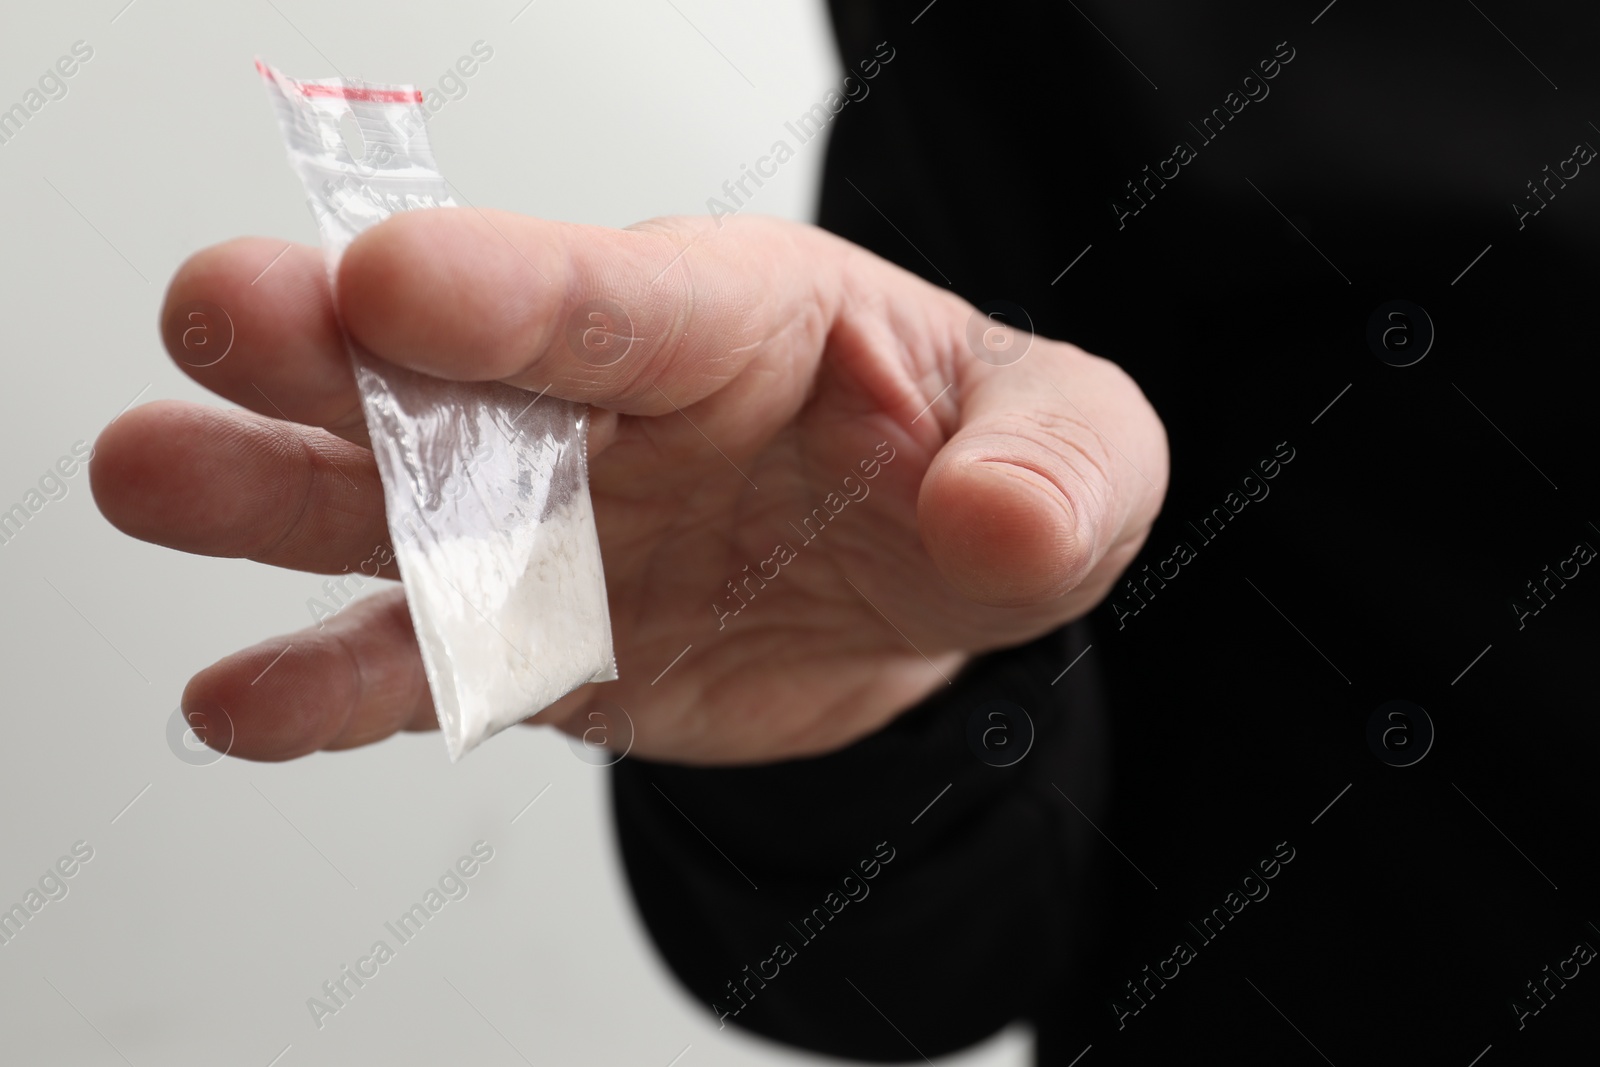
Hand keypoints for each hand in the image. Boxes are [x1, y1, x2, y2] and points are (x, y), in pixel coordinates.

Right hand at [92, 211, 1167, 764]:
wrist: (907, 586)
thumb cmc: (970, 471)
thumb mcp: (1073, 454)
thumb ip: (1056, 471)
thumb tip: (992, 520)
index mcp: (732, 322)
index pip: (615, 294)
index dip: (506, 286)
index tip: (391, 277)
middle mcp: (607, 408)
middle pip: (456, 374)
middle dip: (336, 347)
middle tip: (221, 316)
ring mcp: (551, 526)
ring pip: (391, 508)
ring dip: (272, 497)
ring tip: (156, 478)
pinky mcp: (529, 641)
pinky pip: (420, 660)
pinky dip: (330, 683)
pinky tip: (241, 700)